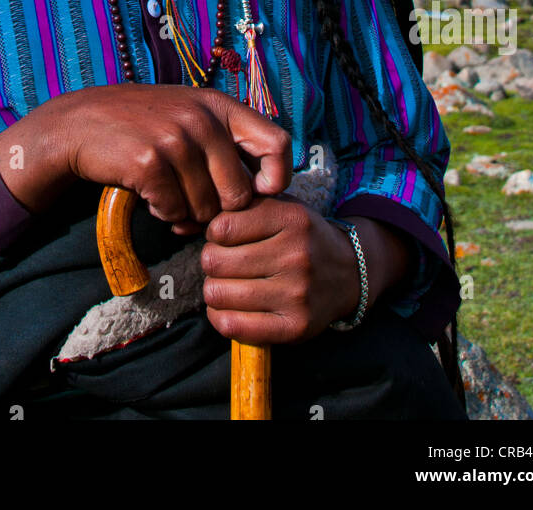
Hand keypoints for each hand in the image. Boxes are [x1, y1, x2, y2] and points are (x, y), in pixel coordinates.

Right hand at [0, 85, 291, 233]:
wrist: (81, 123)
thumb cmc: (144, 124)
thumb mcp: (190, 115)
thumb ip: (227, 142)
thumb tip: (266, 190)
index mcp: (220, 106)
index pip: (278, 144)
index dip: (276, 178)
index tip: (258, 193)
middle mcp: (202, 118)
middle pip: (240, 193)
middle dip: (220, 210)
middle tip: (196, 205)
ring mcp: (175, 138)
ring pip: (207, 209)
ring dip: (188, 214)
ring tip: (170, 196)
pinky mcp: (149, 162)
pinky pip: (174, 212)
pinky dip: (164, 213)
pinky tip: (150, 196)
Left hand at [200, 195, 363, 344]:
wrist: (347, 273)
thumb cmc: (301, 237)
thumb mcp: (280, 207)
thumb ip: (240, 207)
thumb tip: (185, 225)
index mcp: (291, 219)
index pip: (221, 226)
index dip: (214, 233)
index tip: (225, 238)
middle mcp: (296, 255)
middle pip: (215, 261)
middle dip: (211, 262)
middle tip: (223, 263)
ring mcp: (297, 294)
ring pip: (219, 293)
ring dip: (214, 289)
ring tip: (226, 284)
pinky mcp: (294, 327)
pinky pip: (233, 325)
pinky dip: (220, 317)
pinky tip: (228, 308)